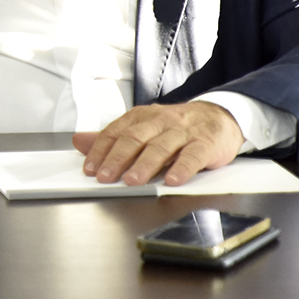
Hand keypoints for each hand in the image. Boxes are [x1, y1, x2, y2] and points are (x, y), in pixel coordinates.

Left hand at [72, 101, 244, 187]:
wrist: (218, 117)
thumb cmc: (176, 127)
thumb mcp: (143, 127)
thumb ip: (113, 138)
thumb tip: (79, 142)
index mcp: (141, 117)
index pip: (115, 132)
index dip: (101, 151)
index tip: (90, 169)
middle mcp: (160, 121)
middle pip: (135, 138)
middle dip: (117, 159)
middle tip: (105, 177)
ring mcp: (183, 131)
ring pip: (161, 147)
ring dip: (144, 165)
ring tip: (132, 181)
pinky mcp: (205, 143)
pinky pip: (192, 156)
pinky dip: (181, 169)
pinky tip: (171, 180)